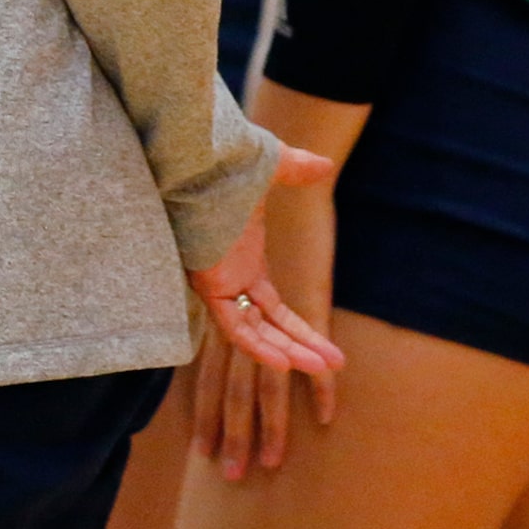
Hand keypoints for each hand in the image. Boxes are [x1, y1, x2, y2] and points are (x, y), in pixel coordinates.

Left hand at [193, 147, 342, 479]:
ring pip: (255, 332)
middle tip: (334, 366)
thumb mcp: (269, 170)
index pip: (274, 311)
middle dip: (301, 347)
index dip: (299, 330)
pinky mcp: (209, 285)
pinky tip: (283, 363)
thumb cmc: (223, 162)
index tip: (327, 351)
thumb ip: (296, 171)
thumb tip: (326, 163)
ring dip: (286, 352)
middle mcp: (232, 279)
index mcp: (245, 263)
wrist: (194, 159)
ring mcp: (221, 283)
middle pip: (269, 327)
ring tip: (320, 369)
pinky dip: (256, 345)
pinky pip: (233, 326)